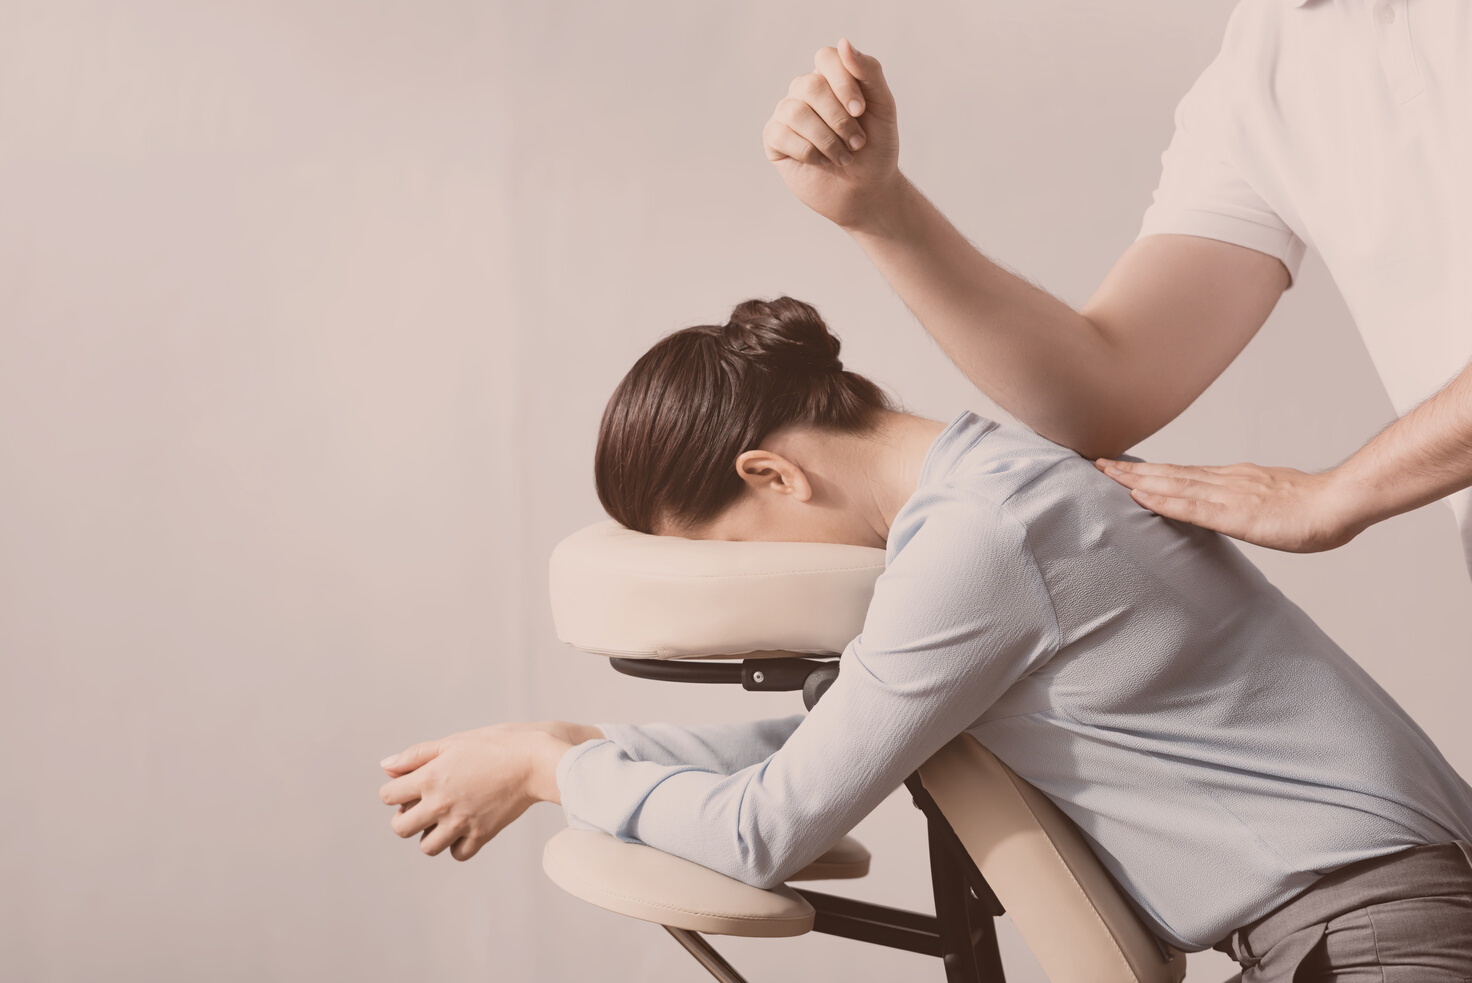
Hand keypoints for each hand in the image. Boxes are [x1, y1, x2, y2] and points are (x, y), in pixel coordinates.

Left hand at [378, 722, 595, 860]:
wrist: (534, 761)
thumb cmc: (494, 745)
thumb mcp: (452, 743)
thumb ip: (415, 756)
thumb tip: (385, 767)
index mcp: (430, 777)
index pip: (388, 796)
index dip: (395, 791)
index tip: (410, 787)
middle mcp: (440, 804)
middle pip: (400, 828)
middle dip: (406, 818)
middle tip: (422, 808)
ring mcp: (461, 823)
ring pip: (427, 847)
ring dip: (430, 835)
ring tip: (444, 820)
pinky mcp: (482, 835)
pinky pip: (458, 854)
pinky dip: (457, 845)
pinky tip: (464, 828)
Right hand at [762, 39, 902, 230]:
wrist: (867, 190)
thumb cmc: (876, 148)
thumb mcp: (883, 107)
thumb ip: (869, 72)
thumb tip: (844, 43)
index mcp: (831, 78)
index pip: (826, 57)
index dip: (843, 82)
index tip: (860, 111)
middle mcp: (805, 92)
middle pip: (810, 85)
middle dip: (839, 119)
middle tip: (858, 142)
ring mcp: (787, 114)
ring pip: (796, 112)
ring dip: (827, 139)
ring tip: (844, 157)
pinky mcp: (775, 140)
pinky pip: (782, 135)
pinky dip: (809, 152)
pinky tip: (822, 162)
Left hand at [1096, 459, 1363, 552]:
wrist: (1341, 502)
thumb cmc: (1314, 507)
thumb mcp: (1270, 501)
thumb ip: (1246, 502)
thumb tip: (1230, 508)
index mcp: (1233, 478)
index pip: (1182, 472)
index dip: (1149, 470)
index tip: (1121, 466)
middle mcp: (1225, 480)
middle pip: (1170, 473)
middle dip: (1132, 470)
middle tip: (1098, 463)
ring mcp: (1229, 494)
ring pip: (1173, 484)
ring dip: (1137, 479)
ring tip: (1106, 474)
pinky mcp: (1236, 514)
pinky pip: (1192, 507)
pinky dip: (1163, 500)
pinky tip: (1140, 497)